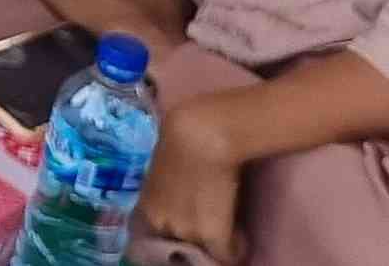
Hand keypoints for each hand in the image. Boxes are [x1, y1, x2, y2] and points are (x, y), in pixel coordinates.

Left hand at [135, 95, 246, 261]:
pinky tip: (241, 236)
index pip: (154, 243)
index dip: (175, 241)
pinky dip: (237, 248)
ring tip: (229, 232)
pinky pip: (228, 255)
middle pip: (180, 251)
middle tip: (212, 236)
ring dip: (217, 246)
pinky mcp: (212, 235)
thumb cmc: (183, 139)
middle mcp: (162, 225)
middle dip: (197, 245)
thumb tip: (181, 203)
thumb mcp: (164, 172)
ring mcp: (186, 232)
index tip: (190, 238)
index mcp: (147, 210)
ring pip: (205, 253)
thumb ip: (167, 195)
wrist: (201, 134)